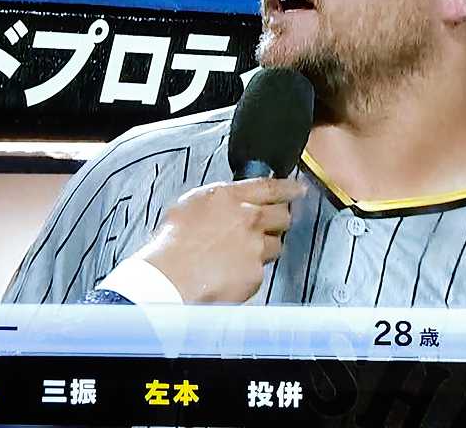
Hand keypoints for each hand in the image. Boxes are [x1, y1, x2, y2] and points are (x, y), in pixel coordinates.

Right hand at [134, 178, 304, 303]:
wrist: (168, 279)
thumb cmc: (170, 245)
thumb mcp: (190, 205)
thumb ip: (218, 200)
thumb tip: (228, 201)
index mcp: (229, 197)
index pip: (270, 186)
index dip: (289, 187)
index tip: (298, 189)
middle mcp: (247, 218)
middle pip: (282, 215)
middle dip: (279, 220)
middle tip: (270, 226)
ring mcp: (255, 246)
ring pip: (275, 245)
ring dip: (265, 248)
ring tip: (241, 256)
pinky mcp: (256, 273)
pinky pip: (261, 270)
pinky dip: (250, 272)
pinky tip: (232, 274)